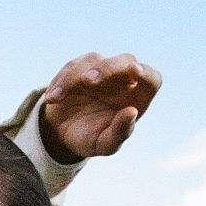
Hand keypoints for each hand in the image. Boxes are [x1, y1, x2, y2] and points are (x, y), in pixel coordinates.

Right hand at [38, 53, 161, 162]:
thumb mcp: (105, 144)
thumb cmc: (91, 138)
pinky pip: (71, 68)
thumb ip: (120, 132)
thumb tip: (132, 112)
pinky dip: (61, 82)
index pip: (152, 78)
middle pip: (126, 60)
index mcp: (137, 97)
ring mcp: (100, 71)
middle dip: (108, 68)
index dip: (146, 73)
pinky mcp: (79, 68)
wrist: (63, 136)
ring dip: (76, 75)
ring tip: (59, 97)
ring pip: (94, 60)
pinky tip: (53, 99)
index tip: (135, 71)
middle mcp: (122, 80)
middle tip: (89, 80)